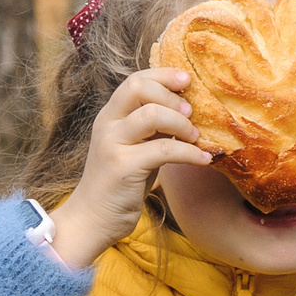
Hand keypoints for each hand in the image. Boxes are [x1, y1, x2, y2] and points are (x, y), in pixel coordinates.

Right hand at [46, 69, 210, 268]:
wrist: (92, 220)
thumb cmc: (120, 184)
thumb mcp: (135, 148)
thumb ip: (153, 128)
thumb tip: (188, 110)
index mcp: (110, 116)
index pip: (135, 80)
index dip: (163, 75)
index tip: (186, 80)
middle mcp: (107, 125)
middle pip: (138, 88)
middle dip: (171, 96)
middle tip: (190, 114)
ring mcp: (112, 145)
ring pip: (152, 115)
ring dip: (182, 124)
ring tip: (196, 137)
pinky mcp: (123, 168)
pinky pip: (164, 150)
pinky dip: (190, 153)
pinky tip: (203, 159)